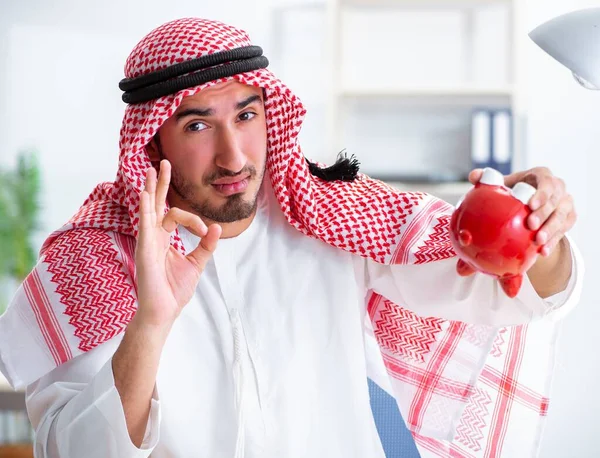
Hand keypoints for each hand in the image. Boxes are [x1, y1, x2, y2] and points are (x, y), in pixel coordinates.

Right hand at [134, 160, 221, 328]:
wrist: (164, 311)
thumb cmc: (174, 290)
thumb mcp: (196, 263)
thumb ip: (206, 245)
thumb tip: (216, 227)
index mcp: (164, 239)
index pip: (176, 216)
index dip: (194, 220)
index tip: (206, 232)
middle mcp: (153, 236)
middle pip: (156, 204)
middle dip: (159, 183)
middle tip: (163, 162)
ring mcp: (147, 241)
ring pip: (148, 209)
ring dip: (149, 189)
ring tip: (151, 169)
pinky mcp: (145, 249)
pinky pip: (144, 224)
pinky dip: (145, 208)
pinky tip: (145, 194)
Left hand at [469, 167, 575, 256]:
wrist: (531, 204)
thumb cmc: (515, 190)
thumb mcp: (504, 183)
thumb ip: (487, 179)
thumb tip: (473, 176)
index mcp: (542, 176)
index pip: (546, 182)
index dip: (541, 193)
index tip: (531, 205)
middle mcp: (558, 188)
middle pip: (555, 201)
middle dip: (544, 214)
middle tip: (531, 225)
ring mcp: (565, 204)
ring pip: (561, 218)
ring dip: (550, 230)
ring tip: (538, 241)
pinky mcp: (568, 219)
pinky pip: (563, 232)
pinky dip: (553, 242)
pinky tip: (543, 251)